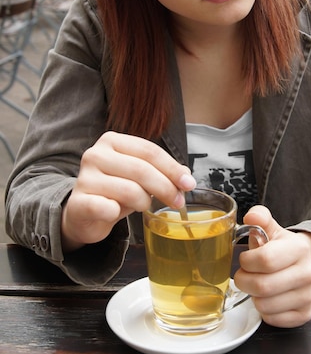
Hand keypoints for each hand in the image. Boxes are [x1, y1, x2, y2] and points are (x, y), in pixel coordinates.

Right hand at [61, 131, 195, 251]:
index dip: (172, 168)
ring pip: (129, 190)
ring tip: (145, 206)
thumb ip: (161, 172)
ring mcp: (84, 177)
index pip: (149, 151)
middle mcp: (95, 154)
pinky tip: (117, 212)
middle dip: (166, 187)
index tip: (189, 183)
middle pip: (142, 169)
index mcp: (112, 141)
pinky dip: (118, 212)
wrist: (83, 212)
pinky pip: (106, 207)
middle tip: (178, 201)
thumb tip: (186, 176)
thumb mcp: (138, 177)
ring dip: (145, 202)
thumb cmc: (114, 190)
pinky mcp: (78, 202)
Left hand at [234, 205, 310, 327]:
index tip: (245, 259)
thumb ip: (259, 217)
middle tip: (244, 275)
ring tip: (257, 285)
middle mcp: (308, 273)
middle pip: (263, 286)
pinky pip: (274, 320)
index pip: (265, 260)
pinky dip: (264, 312)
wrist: (302, 263)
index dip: (247, 261)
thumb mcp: (270, 228)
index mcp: (298, 249)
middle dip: (244, 281)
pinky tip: (267, 298)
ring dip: (253, 297)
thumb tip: (251, 216)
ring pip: (265, 306)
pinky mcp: (305, 313)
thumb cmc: (279, 247)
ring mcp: (308, 296)